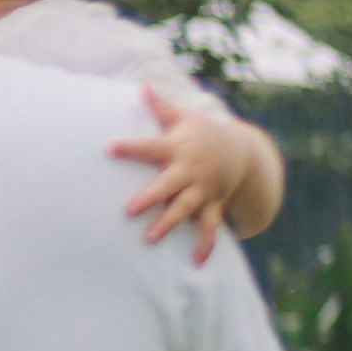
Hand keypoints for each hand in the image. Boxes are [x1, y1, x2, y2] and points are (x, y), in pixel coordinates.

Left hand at [114, 78, 288, 258]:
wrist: (242, 153)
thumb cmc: (203, 133)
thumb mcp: (185, 118)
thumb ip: (161, 106)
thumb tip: (143, 86)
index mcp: (178, 149)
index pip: (151, 147)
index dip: (131, 147)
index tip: (109, 148)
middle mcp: (190, 172)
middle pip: (167, 186)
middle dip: (150, 197)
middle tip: (128, 209)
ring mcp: (202, 191)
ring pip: (184, 210)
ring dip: (168, 224)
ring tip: (149, 239)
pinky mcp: (211, 206)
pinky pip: (209, 229)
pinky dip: (204, 246)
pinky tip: (195, 264)